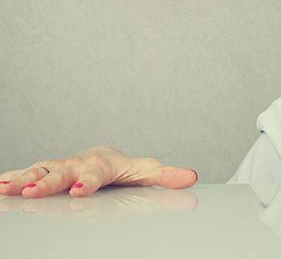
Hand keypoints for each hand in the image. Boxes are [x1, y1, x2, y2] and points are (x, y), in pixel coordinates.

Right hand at [0, 146, 197, 197]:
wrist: (109, 157)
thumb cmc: (128, 168)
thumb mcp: (150, 172)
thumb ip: (168, 176)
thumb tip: (191, 177)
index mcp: (104, 164)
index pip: (95, 173)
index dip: (87, 181)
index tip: (79, 191)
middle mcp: (80, 163)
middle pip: (63, 171)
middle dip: (49, 181)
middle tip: (35, 192)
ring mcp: (64, 167)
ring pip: (42, 170)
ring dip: (25, 179)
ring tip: (7, 189)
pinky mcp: (51, 171)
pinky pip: (31, 172)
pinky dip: (15, 176)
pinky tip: (0, 185)